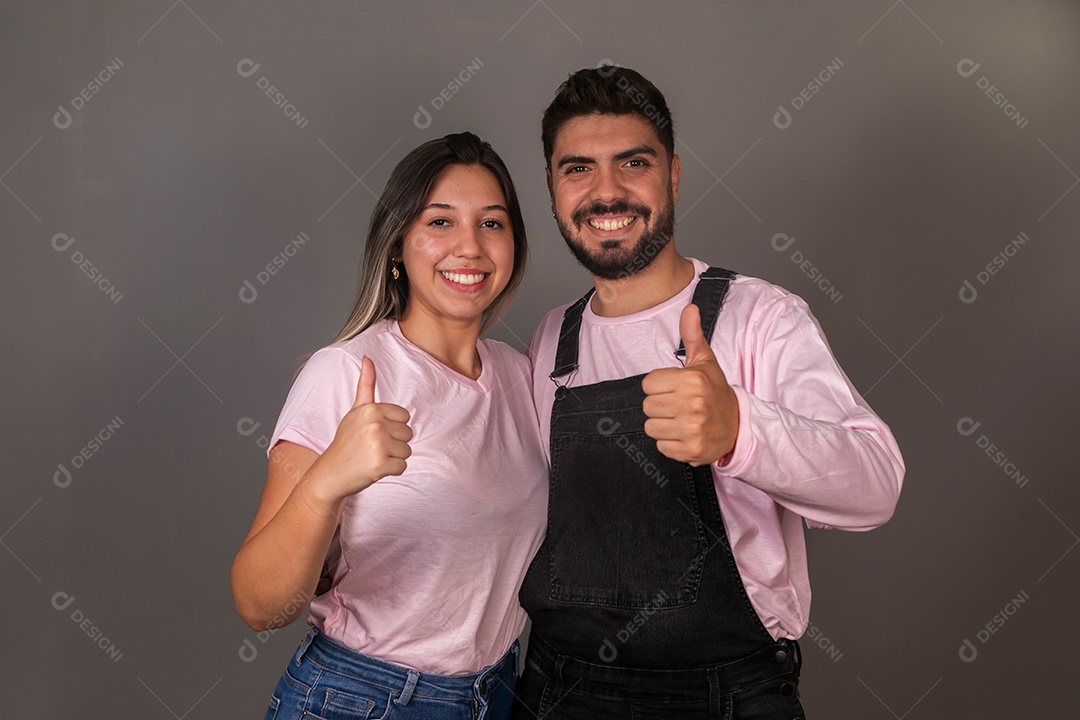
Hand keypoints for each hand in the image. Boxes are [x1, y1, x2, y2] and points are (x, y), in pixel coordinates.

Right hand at [309, 356, 412, 503]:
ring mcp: (377, 445)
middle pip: (408, 434)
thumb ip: (366, 384)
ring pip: (407, 451)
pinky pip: (402, 467)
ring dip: (393, 458)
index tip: (375, 433)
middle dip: (394, 443)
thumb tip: (367, 357)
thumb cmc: (346, 441)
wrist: (331, 473)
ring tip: (373, 457)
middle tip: (373, 447)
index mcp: (371, 409)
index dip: (392, 427)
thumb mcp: (355, 410)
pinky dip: (391, 471)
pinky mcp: (380, 465)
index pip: (405, 417)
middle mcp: (375, 425)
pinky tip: (374, 469)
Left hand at [641, 304, 738, 466]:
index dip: (658, 386)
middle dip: (659, 406)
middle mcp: (693, 404)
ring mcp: (692, 429)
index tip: (674, 388)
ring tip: (680, 420)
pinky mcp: (691, 450)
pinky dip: (670, 444)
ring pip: (651, 427)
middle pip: (647, 406)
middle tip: (678, 405)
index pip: (647, 383)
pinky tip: (684, 435)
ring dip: (663, 426)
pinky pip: (661, 447)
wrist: (739, 426)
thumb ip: (692, 335)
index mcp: (692, 380)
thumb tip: (689, 308)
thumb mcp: (704, 361)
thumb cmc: (715, 391)